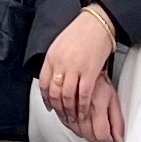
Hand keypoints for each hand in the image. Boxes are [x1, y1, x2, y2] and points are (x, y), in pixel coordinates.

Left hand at [39, 4, 123, 141]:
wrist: (97, 24)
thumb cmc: (80, 33)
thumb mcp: (60, 45)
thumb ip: (55, 62)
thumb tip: (53, 78)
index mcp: (52, 56)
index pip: (43, 82)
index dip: (45, 98)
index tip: (49, 106)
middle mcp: (61, 63)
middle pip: (54, 92)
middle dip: (58, 108)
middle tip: (62, 115)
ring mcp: (75, 68)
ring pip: (68, 97)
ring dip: (70, 110)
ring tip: (73, 117)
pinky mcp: (89, 72)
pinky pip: (84, 95)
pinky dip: (83, 107)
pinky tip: (84, 112)